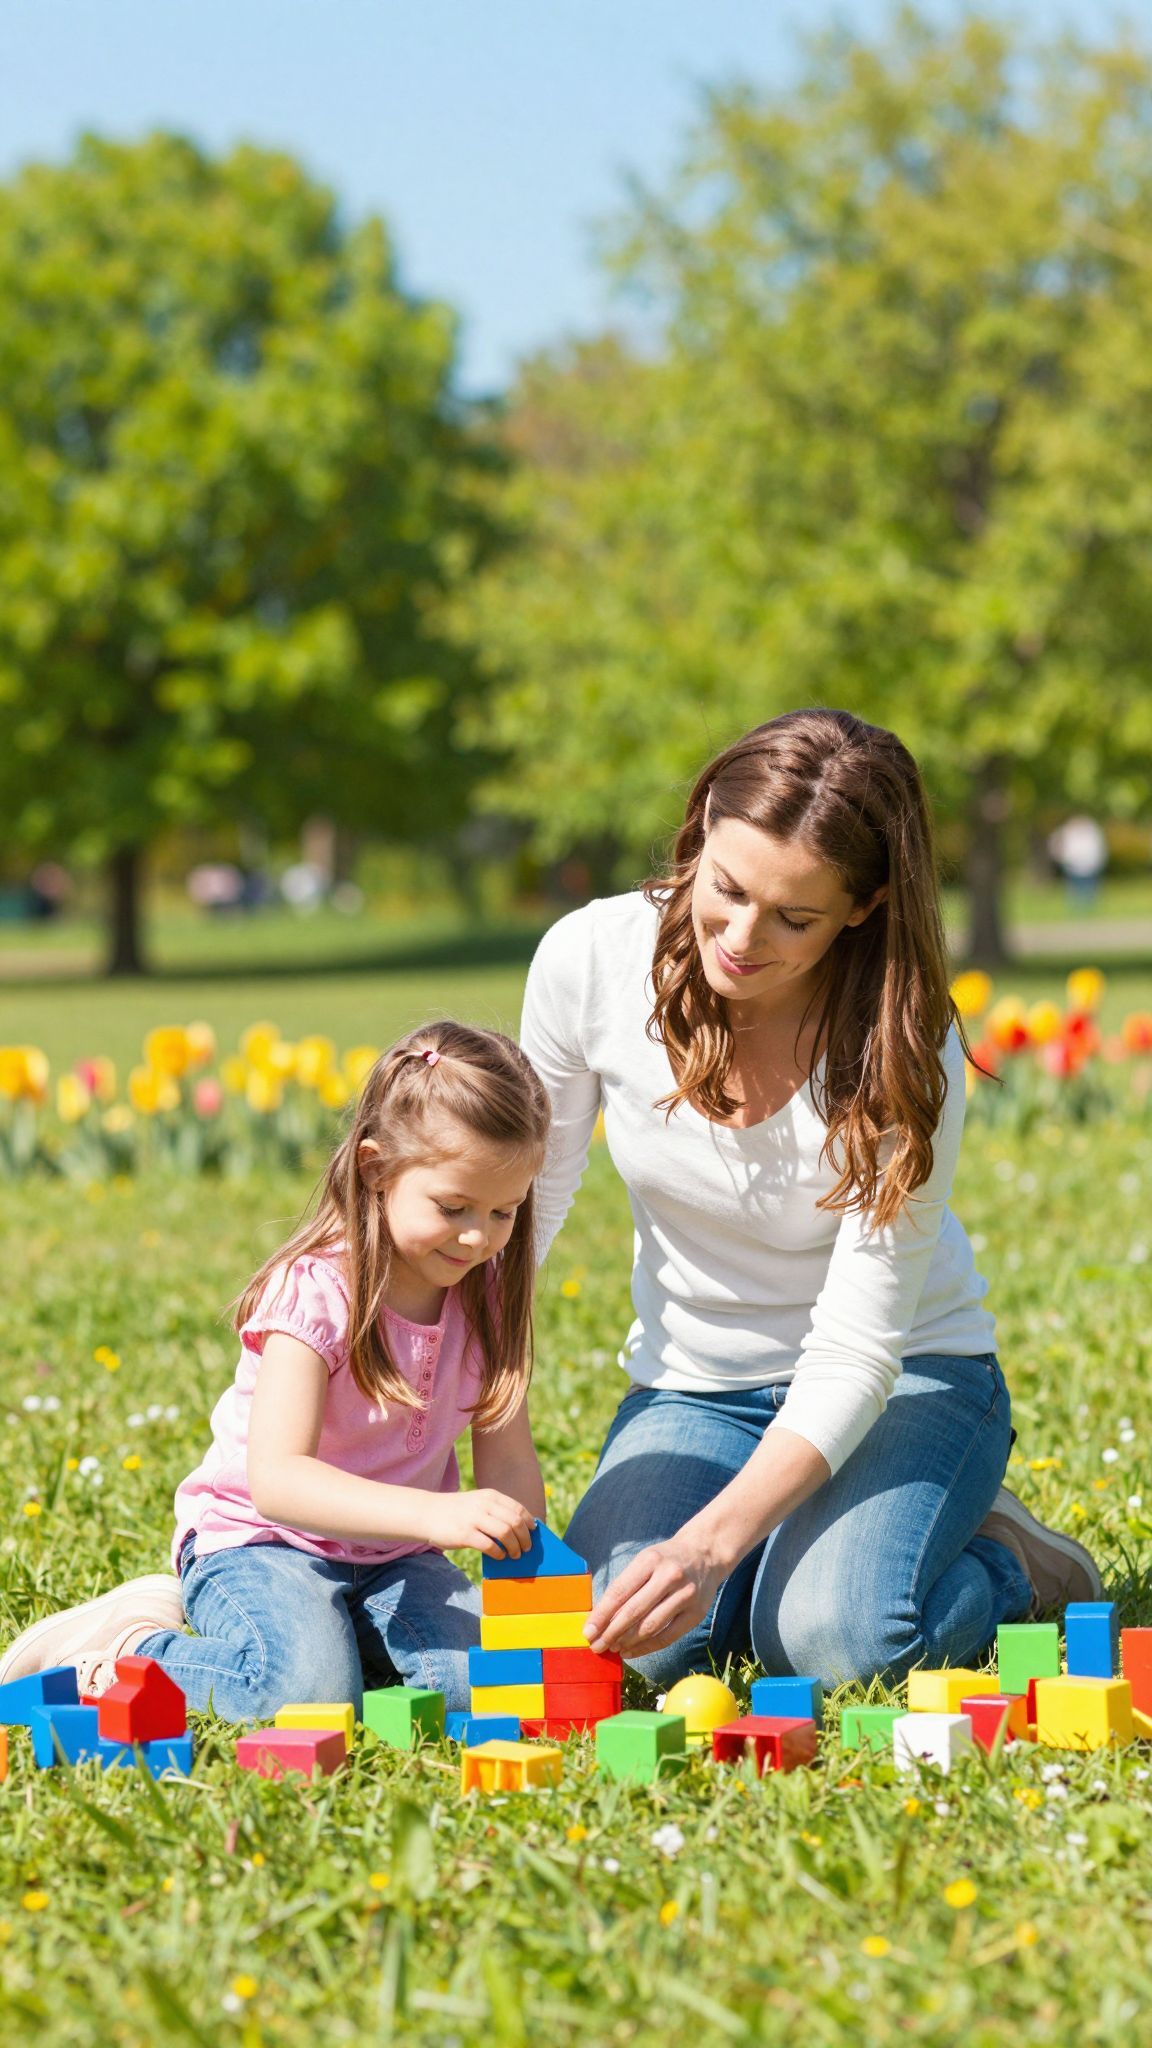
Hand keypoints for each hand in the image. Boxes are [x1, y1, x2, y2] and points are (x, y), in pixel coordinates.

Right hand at [426, 1489, 536, 1560]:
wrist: (427, 1513)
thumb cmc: (457, 1511)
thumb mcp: (477, 1503)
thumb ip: (496, 1511)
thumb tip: (520, 1529)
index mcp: (490, 1496)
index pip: (518, 1509)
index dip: (528, 1523)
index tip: (533, 1533)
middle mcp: (484, 1505)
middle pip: (515, 1522)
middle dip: (524, 1538)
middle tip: (526, 1548)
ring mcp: (474, 1519)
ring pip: (506, 1534)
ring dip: (514, 1547)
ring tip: (514, 1555)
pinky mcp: (465, 1534)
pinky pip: (490, 1546)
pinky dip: (499, 1553)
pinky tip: (499, 1556)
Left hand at [582, 1532, 726, 1657]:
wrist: (706, 1553)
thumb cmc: (666, 1560)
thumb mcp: (645, 1561)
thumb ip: (625, 1586)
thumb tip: (600, 1619)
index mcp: (650, 1560)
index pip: (619, 1591)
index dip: (601, 1615)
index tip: (588, 1632)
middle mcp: (669, 1576)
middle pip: (633, 1611)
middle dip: (611, 1632)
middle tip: (597, 1646)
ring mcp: (685, 1594)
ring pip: (650, 1626)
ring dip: (627, 1642)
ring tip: (613, 1648)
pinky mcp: (697, 1613)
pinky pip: (668, 1636)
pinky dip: (646, 1647)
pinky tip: (631, 1651)